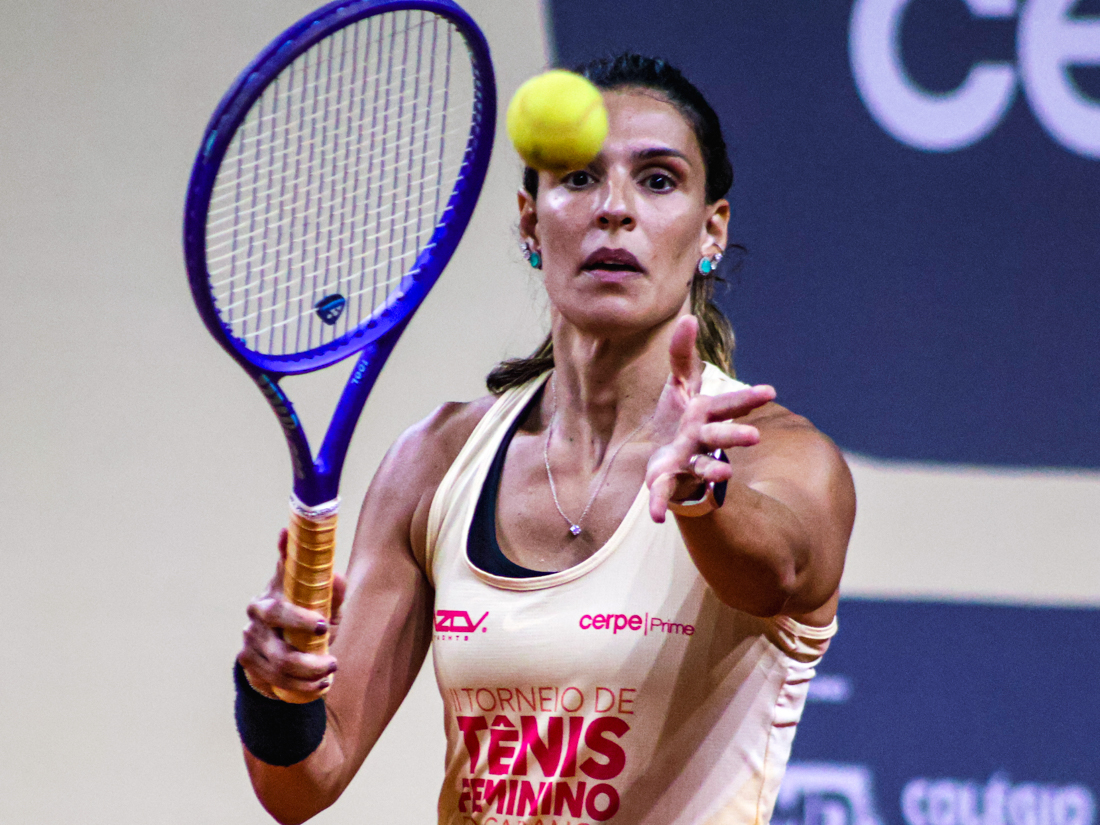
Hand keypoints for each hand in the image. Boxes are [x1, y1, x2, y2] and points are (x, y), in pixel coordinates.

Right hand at [236, 530, 346, 701]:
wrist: (280, 658)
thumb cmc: (310, 622)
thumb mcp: (326, 606)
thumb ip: (333, 591)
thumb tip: (338, 576)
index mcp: (279, 586)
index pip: (281, 564)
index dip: (284, 550)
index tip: (287, 536)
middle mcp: (259, 608)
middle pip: (276, 614)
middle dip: (302, 624)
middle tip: (326, 631)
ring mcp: (250, 635)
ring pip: (278, 655)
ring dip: (309, 666)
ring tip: (331, 669)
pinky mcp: (247, 661)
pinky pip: (274, 678)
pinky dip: (301, 684)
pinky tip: (320, 685)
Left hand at [645, 315, 775, 521]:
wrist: (671, 457)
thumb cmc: (683, 419)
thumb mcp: (680, 383)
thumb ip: (682, 354)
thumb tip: (688, 317)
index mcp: (707, 415)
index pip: (729, 403)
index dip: (747, 398)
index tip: (770, 392)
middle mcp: (702, 439)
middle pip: (720, 436)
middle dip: (735, 435)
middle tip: (753, 437)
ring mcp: (687, 461)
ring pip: (702, 465)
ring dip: (712, 469)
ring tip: (723, 474)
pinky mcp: (667, 479)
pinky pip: (663, 493)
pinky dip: (659, 504)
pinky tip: (655, 518)